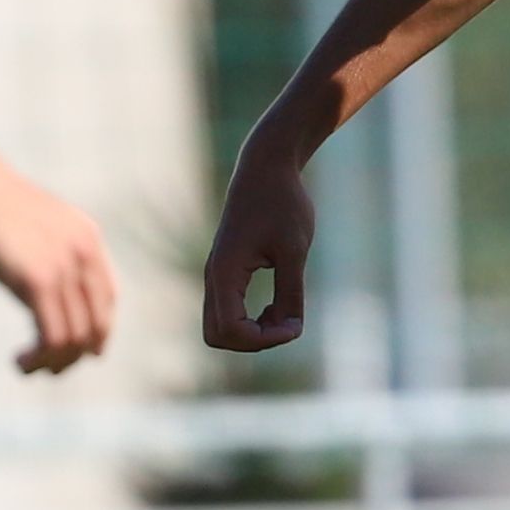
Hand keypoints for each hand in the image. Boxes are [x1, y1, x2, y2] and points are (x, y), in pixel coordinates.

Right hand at [0, 161, 120, 376]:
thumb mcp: (32, 222)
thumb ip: (46, 248)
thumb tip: (39, 275)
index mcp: (88, 238)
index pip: (109, 297)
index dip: (99, 330)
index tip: (83, 352)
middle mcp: (85, 254)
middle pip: (96, 323)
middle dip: (75, 355)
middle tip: (47, 368)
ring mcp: (63, 268)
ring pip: (75, 338)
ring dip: (53, 363)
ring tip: (26, 368)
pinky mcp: (37, 281)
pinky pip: (53, 336)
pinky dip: (41, 358)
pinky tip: (19, 360)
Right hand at [198, 137, 320, 355]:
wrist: (266, 168)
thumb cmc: (283, 203)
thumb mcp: (294, 250)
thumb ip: (291, 292)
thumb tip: (291, 330)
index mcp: (226, 271)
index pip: (231, 331)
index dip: (265, 339)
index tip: (295, 322)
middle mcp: (213, 277)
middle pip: (218, 337)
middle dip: (253, 342)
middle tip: (285, 321)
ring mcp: (216, 275)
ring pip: (219, 328)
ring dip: (250, 332)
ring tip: (281, 313)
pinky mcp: (225, 271)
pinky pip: (226, 312)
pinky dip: (248, 321)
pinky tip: (275, 306)